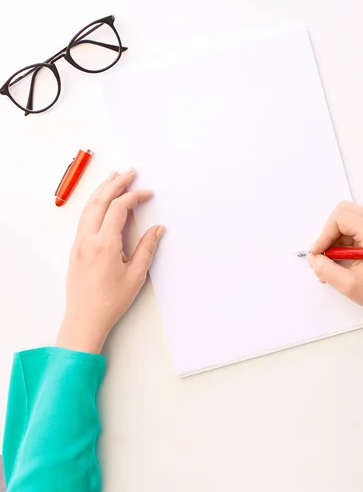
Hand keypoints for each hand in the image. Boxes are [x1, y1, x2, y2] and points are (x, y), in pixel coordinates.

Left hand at [57, 169, 164, 353]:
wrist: (84, 320)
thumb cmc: (110, 301)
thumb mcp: (136, 276)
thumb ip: (147, 248)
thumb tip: (158, 229)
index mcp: (104, 244)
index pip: (118, 208)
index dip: (134, 196)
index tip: (147, 194)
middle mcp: (88, 239)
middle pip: (100, 201)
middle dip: (116, 183)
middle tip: (130, 172)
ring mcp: (79, 243)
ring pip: (89, 207)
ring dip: (102, 190)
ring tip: (113, 177)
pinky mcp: (76, 248)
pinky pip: (84, 217)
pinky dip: (94, 203)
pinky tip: (100, 200)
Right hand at [308, 202, 362, 328]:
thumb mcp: (349, 285)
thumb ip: (326, 270)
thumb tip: (313, 258)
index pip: (340, 218)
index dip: (324, 235)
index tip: (319, 254)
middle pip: (343, 212)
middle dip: (329, 233)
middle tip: (325, 254)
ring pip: (348, 219)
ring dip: (335, 237)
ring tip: (332, 260)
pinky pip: (355, 227)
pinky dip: (343, 240)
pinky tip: (341, 259)